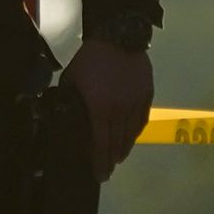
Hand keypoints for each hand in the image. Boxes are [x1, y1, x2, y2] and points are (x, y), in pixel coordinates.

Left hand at [66, 39, 153, 176]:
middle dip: (111, 160)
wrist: (117, 37)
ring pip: (131, 134)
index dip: (100, 162)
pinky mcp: (147, 95)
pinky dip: (135, 132)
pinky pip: (142, 120)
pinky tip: (130, 138)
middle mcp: (120, 111)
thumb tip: (66, 117)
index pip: (100, 144)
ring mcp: (136, 104)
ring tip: (118, 158)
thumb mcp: (72, 81)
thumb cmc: (89, 59)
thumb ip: (72, 101)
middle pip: (117, 143)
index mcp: (100, 109)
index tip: (100, 176)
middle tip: (107, 171)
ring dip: (124, 148)